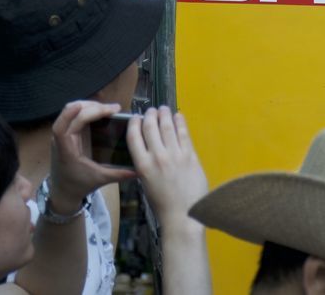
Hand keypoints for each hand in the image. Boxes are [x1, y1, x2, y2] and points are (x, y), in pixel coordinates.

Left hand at [48, 101, 135, 214]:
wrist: (64, 191)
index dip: (71, 114)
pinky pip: (73, 115)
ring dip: (89, 106)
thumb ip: (119, 174)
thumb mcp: (100, 180)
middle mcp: (61, 139)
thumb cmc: (79, 185)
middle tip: (113, 109)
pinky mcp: (66, 132)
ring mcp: (62, 134)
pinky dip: (86, 110)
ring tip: (108, 109)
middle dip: (92, 107)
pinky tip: (99, 113)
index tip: (91, 107)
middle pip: (70, 113)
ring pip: (70, 111)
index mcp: (66, 150)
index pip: (62, 128)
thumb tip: (138, 169)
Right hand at [126, 107, 207, 229]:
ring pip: (167, 126)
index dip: (134, 123)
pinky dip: (180, 122)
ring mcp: (175, 155)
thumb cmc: (162, 204)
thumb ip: (145, 164)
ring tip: (164, 109)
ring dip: (164, 114)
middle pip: (150, 127)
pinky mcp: (190, 156)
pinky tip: (178, 117)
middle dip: (150, 115)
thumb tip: (148, 148)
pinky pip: (184, 134)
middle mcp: (157, 157)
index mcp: (142, 165)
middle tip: (152, 111)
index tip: (136, 117)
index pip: (134, 136)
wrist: (183, 215)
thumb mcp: (145, 183)